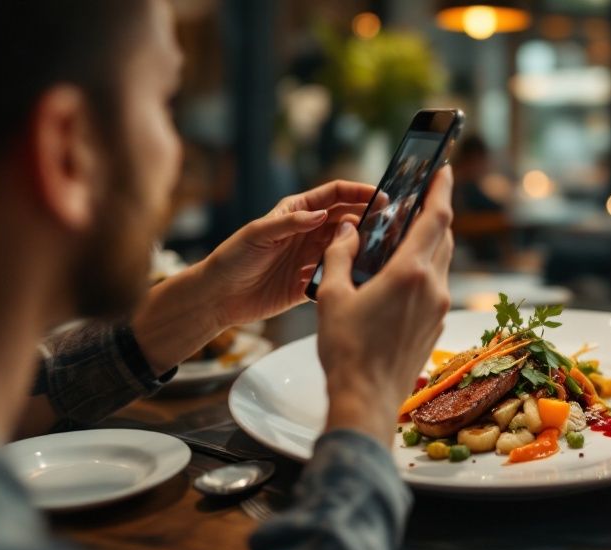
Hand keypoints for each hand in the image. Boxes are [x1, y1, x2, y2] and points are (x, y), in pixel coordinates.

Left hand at [199, 180, 375, 328]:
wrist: (218, 297)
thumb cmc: (232, 258)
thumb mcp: (258, 234)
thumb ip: (290, 223)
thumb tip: (322, 215)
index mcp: (297, 211)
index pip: (335, 195)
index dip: (359, 192)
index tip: (382, 196)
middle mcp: (309, 231)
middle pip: (348, 219)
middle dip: (370, 218)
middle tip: (392, 224)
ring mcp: (312, 257)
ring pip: (347, 247)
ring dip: (363, 247)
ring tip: (383, 250)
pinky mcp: (312, 282)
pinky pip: (337, 275)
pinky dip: (350, 274)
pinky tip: (362, 275)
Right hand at [316, 166, 453, 446]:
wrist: (366, 400)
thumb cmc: (347, 350)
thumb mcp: (333, 296)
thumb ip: (340, 256)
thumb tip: (347, 229)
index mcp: (410, 273)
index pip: (435, 218)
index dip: (441, 189)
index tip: (443, 169)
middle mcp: (434, 286)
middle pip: (443, 237)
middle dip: (434, 213)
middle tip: (419, 197)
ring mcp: (438, 307)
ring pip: (442, 261)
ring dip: (430, 241)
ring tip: (408, 232)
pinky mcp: (436, 324)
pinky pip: (437, 284)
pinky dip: (426, 268)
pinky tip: (404, 272)